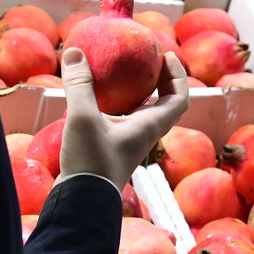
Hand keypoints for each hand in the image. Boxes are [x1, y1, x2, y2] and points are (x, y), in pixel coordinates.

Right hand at [58, 48, 189, 191]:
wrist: (81, 203)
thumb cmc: (91, 162)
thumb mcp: (83, 118)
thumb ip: (80, 84)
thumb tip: (74, 51)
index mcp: (150, 126)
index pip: (179, 98)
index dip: (178, 75)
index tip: (168, 56)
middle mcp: (144, 134)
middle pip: (163, 103)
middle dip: (160, 80)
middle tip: (147, 59)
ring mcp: (128, 143)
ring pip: (141, 113)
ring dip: (138, 92)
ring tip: (122, 73)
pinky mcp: (111, 149)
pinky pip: (121, 120)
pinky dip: (116, 105)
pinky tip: (94, 97)